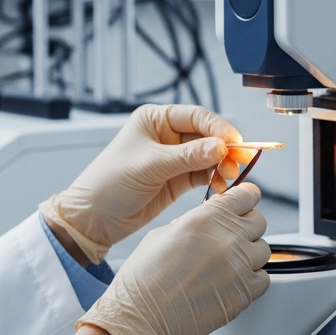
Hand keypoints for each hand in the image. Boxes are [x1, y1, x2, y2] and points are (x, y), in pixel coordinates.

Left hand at [42, 104, 255, 262]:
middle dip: (225, 148)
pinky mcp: (178, 179)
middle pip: (206, 136)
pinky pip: (204, 174)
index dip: (218, 128)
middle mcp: (166, 136)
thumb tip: (220, 147)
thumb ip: (188, 156)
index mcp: (155, 119)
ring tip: (230, 176)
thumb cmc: (108, 183)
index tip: (234, 141)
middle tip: (241, 159)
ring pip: (209, 156)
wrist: (95, 218)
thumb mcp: (150, 165)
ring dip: (222, 165)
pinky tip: (221, 185)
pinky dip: (216, 179)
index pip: (196, 116)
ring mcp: (174, 158)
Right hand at [76, 183, 270, 334]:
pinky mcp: (244, 293)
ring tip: (228, 265)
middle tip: (233, 238)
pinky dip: (252, 279)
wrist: (140, 318)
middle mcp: (226, 238)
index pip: (245, 196)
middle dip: (247, 227)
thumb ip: (192, 223)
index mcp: (205, 218)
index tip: (245, 204)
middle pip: (258, 221)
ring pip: (263, 250)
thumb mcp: (162, 235)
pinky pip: (263, 278)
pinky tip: (232, 283)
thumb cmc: (143, 280)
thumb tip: (207, 223)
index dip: (246, 199)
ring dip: (249, 255)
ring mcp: (238, 266)